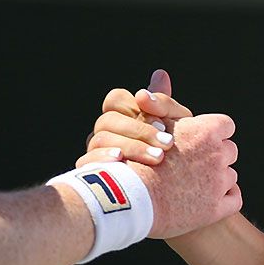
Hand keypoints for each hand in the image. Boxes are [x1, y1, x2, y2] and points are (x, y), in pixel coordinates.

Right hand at [79, 69, 193, 166]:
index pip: (114, 99)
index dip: (134, 108)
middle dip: (139, 131)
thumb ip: (164, 102)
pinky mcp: (91, 172)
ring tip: (156, 159)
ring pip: (100, 139)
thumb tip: (159, 75)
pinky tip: (121, 160)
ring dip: (130, 147)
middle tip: (166, 145)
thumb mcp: (176, 125)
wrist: (177, 189)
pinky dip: (102, 158)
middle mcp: (106, 131)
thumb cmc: (175, 151)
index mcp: (123, 115)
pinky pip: (86, 161)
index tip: (162, 124)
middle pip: (108, 120)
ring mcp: (97, 150)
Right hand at [132, 113, 241, 238]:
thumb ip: (162, 101)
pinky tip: (206, 199)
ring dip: (217, 178)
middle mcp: (217, 154)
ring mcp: (219, 182)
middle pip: (229, 150)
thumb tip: (162, 73)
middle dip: (215, 156)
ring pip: (230, 175)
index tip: (200, 139)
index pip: (225, 125)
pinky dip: (224, 198)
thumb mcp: (148, 122)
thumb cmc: (134, 157)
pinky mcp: (216, 209)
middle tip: (192, 164)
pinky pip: (234, 198)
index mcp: (205, 131)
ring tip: (192, 184)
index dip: (212, 132)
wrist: (128, 196)